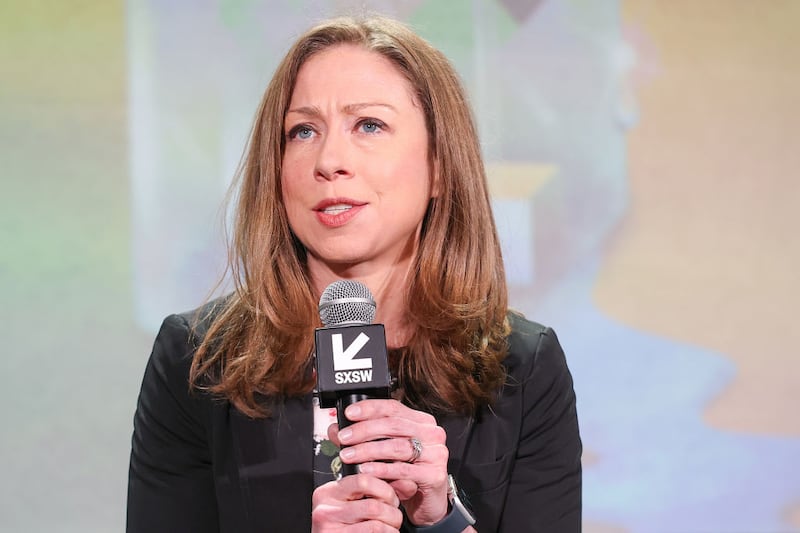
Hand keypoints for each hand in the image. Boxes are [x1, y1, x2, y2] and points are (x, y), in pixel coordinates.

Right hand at [311, 474, 402, 531]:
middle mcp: (326, 508)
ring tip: (392, 526)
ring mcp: (331, 526)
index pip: (363, 480)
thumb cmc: (344, 527)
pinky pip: (374, 531)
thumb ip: (372, 492)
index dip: (385, 489)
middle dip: (392, 510)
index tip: (391, 498)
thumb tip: (404, 482)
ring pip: (376, 520)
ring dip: (392, 524)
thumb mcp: (352, 505)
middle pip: (373, 503)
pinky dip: (388, 532)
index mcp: (329, 492)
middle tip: (394, 515)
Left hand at [328, 399, 449, 525]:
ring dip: (368, 450)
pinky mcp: (434, 474)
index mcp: (421, 421)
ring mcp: (436, 453)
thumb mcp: (382, 453)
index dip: (369, 408)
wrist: (426, 502)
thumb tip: (335, 429)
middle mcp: (432, 433)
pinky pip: (403, 470)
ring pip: (397, 446)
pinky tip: (365, 471)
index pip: (393, 407)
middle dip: (364, 431)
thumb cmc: (405, 473)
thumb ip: (361, 439)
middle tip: (344, 438)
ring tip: (349, 456)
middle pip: (394, 425)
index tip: (349, 414)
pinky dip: (381, 470)